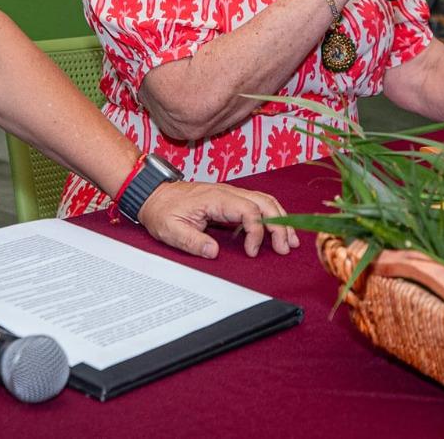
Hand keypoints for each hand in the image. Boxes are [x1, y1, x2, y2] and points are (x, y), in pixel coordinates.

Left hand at [136, 182, 298, 258]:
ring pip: (264, 200)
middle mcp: (227, 192)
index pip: (248, 211)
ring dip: (279, 218)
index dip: (256, 232)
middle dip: (279, 225)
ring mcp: (229, 194)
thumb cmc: (162, 210)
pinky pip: (256, 204)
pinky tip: (276, 229)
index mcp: (215, 198)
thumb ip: (192, 241)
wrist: (153, 194)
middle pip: (264, 202)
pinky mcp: (229, 200)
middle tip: (286, 247)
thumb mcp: (170, 229)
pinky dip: (270, 215)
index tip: (251, 252)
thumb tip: (213, 252)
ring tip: (290, 240)